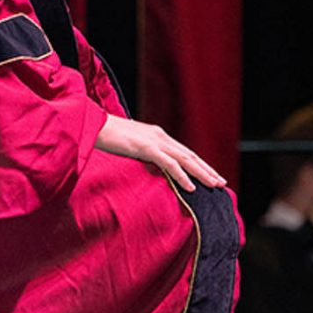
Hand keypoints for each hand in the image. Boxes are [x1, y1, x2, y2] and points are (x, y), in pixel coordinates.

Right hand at [95, 115, 226, 191]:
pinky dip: (182, 176)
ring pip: (185, 159)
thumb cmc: (105, 134)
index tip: (209, 174)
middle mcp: (160, 136)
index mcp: (156, 134)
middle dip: (206, 169)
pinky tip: (191, 187)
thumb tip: (147, 163)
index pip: (182, 151)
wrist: (91, 125)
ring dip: (202, 173)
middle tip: (221, 182)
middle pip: (189, 155)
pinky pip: (169, 164)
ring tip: (215, 185)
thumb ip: (140, 151)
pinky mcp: (146, 147)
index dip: (198, 163)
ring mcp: (154, 141)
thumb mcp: (128, 143)